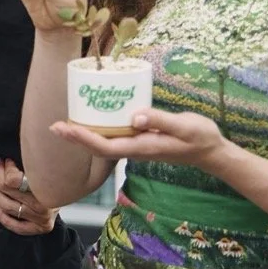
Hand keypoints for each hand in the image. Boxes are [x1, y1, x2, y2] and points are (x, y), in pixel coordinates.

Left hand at [0, 159, 55, 234]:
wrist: (69, 194)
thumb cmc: (54, 177)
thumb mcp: (43, 166)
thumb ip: (28, 163)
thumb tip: (7, 159)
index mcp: (46, 185)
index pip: (12, 179)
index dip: (6, 168)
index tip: (6, 162)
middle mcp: (44, 204)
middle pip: (7, 190)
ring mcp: (41, 218)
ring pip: (6, 206)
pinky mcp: (38, 228)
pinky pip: (14, 225)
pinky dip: (2, 216)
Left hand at [50, 108, 228, 169]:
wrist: (211, 151)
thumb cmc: (199, 138)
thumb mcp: (184, 126)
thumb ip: (159, 121)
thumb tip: (133, 117)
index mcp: (142, 147)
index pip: (105, 146)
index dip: (83, 139)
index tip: (65, 129)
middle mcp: (135, 149)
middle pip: (99, 146)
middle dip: (76, 137)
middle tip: (55, 125)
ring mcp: (138, 146)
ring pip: (105, 143)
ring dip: (85, 134)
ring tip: (67, 123)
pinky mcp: (142, 140)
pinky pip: (115, 136)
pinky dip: (100, 129)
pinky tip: (95, 118)